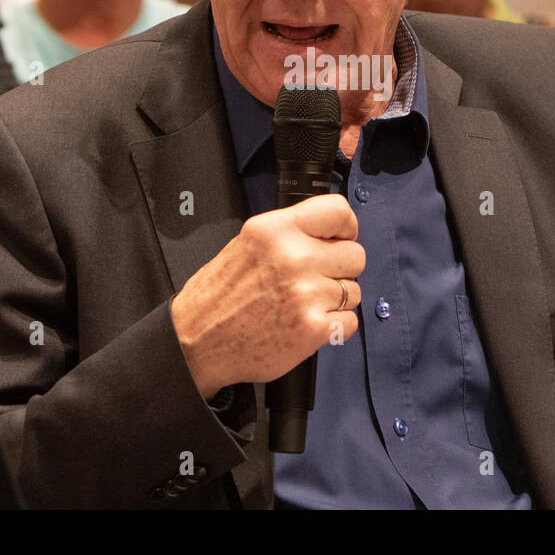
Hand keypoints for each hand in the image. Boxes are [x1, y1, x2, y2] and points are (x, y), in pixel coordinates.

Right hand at [171, 194, 364, 397]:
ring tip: (303, 305)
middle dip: (340, 269)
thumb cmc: (220, 296)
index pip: (339, 211)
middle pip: (355, 255)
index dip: (346, 228)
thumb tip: (330, 234)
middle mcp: (294, 256)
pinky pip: (350, 321)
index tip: (341, 240)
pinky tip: (306, 324)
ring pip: (353, 290)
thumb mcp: (247, 243)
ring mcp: (306, 293)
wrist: (198, 342)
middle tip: (314, 280)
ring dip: (335, 300)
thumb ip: (289, 233)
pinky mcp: (313, 328)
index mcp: (275, 230)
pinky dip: (334, 326)